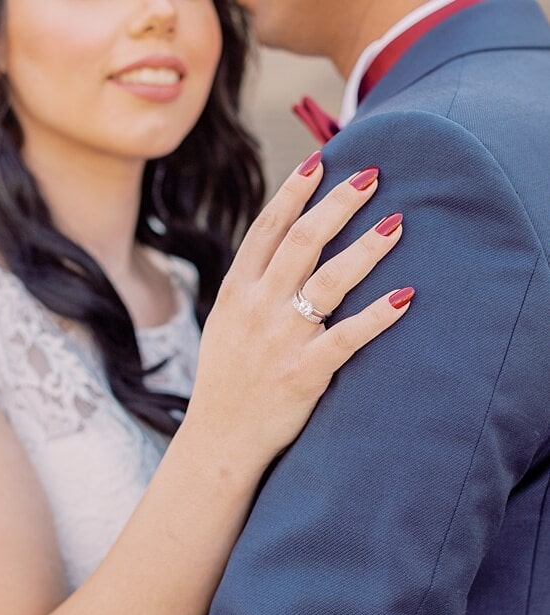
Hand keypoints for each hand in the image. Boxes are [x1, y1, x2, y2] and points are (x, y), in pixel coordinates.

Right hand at [186, 156, 411, 470]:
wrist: (219, 439)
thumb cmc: (226, 381)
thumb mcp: (225, 325)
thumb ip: (251, 286)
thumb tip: (280, 246)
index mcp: (236, 292)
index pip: (266, 230)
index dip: (294, 193)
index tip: (320, 162)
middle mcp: (257, 308)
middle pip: (301, 242)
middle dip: (338, 204)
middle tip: (372, 176)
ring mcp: (281, 339)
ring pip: (328, 280)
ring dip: (366, 248)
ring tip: (398, 223)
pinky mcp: (305, 372)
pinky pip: (348, 336)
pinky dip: (379, 315)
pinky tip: (407, 296)